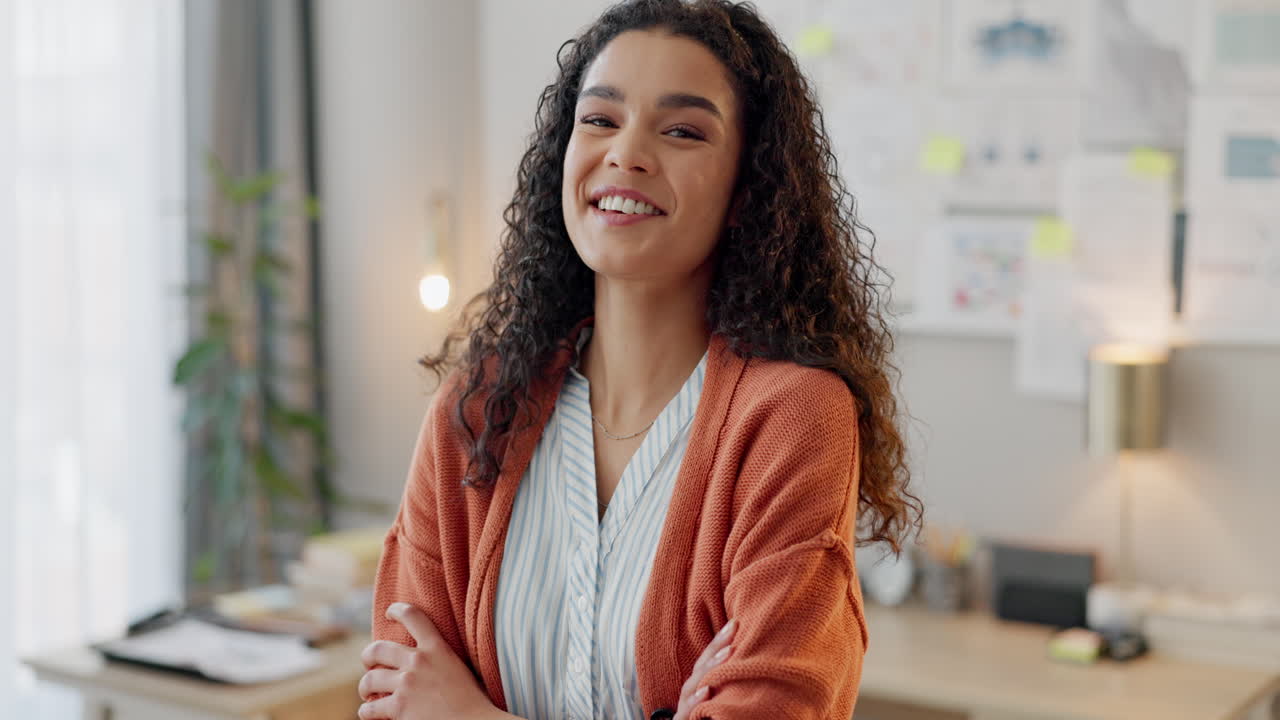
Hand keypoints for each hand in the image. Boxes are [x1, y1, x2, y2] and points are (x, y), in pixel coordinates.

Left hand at [358, 602, 501, 719]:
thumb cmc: (471, 701)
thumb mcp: (458, 667)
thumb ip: (438, 659)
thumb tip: (417, 659)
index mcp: (437, 648)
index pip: (413, 616)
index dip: (397, 610)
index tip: (389, 612)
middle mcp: (419, 661)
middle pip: (378, 649)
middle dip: (367, 656)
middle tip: (369, 663)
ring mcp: (407, 684)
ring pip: (370, 680)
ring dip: (365, 687)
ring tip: (367, 692)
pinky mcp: (399, 707)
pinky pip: (370, 708)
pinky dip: (366, 712)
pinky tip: (368, 713)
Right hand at [674, 618, 736, 719]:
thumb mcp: (723, 701)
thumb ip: (730, 684)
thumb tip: (753, 664)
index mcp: (700, 685)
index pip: (709, 659)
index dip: (720, 640)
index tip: (736, 622)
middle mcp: (691, 693)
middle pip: (701, 666)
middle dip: (717, 647)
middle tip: (734, 630)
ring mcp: (685, 708)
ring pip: (694, 684)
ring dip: (711, 668)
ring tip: (728, 654)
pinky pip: (688, 711)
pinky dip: (697, 701)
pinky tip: (707, 691)